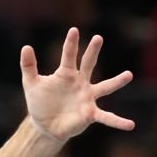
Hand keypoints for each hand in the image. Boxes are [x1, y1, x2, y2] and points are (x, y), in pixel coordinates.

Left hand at [21, 27, 134, 141]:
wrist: (44, 126)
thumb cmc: (40, 103)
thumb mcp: (31, 84)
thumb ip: (28, 66)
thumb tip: (26, 46)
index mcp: (66, 74)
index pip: (69, 55)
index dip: (71, 44)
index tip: (74, 30)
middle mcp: (80, 83)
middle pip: (88, 64)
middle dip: (93, 51)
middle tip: (98, 38)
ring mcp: (87, 98)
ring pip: (105, 87)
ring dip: (117, 82)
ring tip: (129, 75)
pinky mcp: (90, 114)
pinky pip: (107, 117)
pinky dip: (118, 121)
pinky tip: (130, 125)